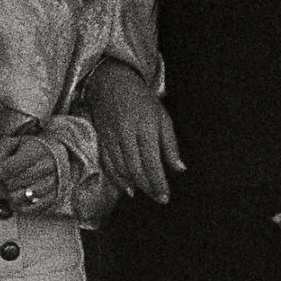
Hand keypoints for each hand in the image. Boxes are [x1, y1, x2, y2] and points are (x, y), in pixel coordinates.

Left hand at [0, 125, 66, 212]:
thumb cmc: (34, 148)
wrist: (60, 154)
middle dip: (2, 182)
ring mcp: (51, 184)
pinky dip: (21, 206)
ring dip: (11, 194)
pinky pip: (31, 209)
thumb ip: (1, 149)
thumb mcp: (17, 141)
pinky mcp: (54, 197)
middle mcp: (45, 168)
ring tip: (13, 187)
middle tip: (4, 178)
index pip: (7, 167)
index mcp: (35, 152)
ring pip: (19, 197)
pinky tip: (19, 198)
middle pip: (12, 183)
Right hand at [86, 63, 185, 203]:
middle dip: (148, 187)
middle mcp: (126, 134)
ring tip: (144, 194)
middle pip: (136, 169)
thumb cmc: (141, 100)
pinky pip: (108, 164)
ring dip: (133, 185)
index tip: (165, 196)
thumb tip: (179, 169)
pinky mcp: (101, 139)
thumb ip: (170, 145)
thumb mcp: (162, 117)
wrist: (111, 82)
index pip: (152, 162)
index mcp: (145, 127)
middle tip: (158, 198)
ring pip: (121, 168)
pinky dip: (117, 179)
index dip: (158, 182)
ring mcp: (111, 137)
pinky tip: (126, 188)